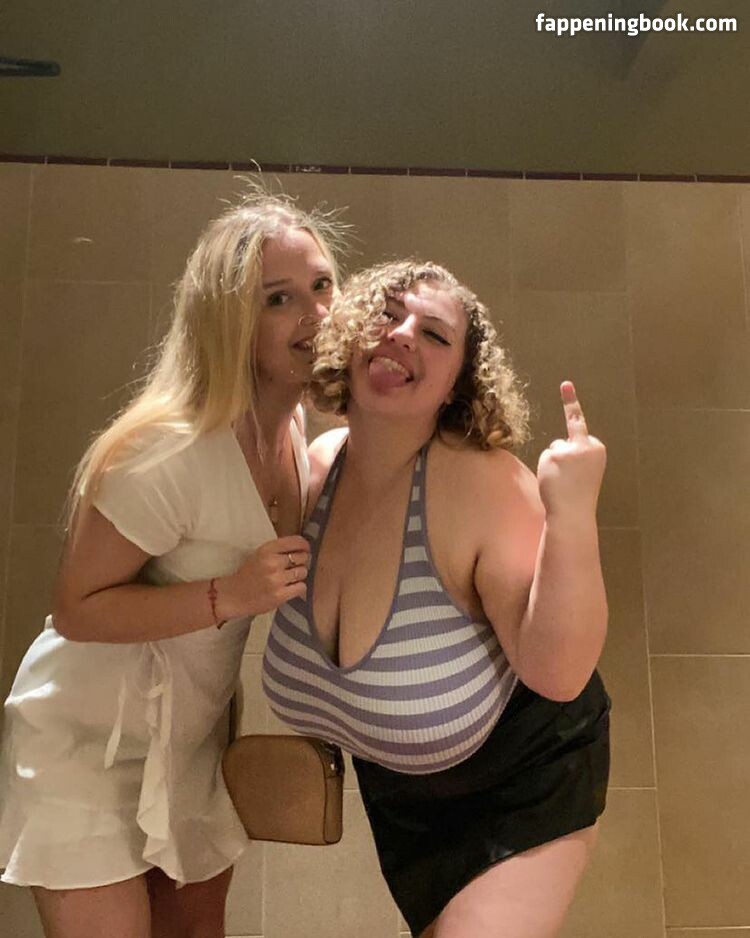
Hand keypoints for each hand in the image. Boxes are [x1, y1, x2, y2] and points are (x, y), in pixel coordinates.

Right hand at [216, 535, 310, 617]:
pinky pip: (301, 587)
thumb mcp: (260, 555)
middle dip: (301, 562)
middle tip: (293, 567)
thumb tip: (303, 548)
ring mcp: (276, 580)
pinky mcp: (279, 595)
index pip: (295, 542)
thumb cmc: (248, 574)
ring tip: (289, 579)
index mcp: (266, 550)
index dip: (304, 545)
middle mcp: (272, 563)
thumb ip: (278, 550)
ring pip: (303, 572)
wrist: (233, 595)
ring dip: (299, 576)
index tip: (305, 549)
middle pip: (302, 557)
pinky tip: (289, 588)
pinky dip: (298, 588)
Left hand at [536, 381, 606, 519]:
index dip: (570, 402)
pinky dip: (546, 468)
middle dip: (562, 454)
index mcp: (597, 447)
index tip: (565, 384)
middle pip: (564, 440)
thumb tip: (558, 448)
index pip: (579, 425)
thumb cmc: (578, 495)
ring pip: (553, 449)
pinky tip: (554, 480)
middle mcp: (585, 444)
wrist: (573, 514)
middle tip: (568, 476)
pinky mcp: (553, 454)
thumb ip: (577, 454)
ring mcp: (569, 449)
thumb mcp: (585, 470)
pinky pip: (545, 457)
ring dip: (553, 464)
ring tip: (562, 481)